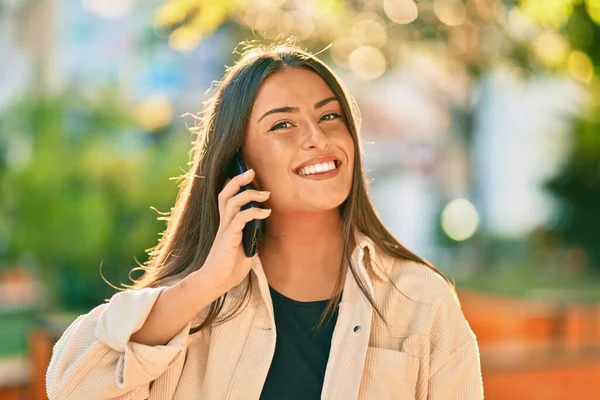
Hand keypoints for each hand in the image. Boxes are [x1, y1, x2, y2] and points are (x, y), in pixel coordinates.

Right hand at [200, 169, 270, 294]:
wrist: (216, 282)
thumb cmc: (229, 268)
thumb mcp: (246, 250)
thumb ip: (252, 237)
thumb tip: (262, 230)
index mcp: (226, 224)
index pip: (227, 198)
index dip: (235, 184)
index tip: (248, 176)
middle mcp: (224, 223)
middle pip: (226, 193)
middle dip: (238, 180)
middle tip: (252, 171)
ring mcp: (225, 229)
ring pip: (232, 201)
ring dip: (250, 194)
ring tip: (265, 193)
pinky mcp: (229, 236)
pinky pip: (241, 217)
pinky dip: (255, 212)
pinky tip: (266, 212)